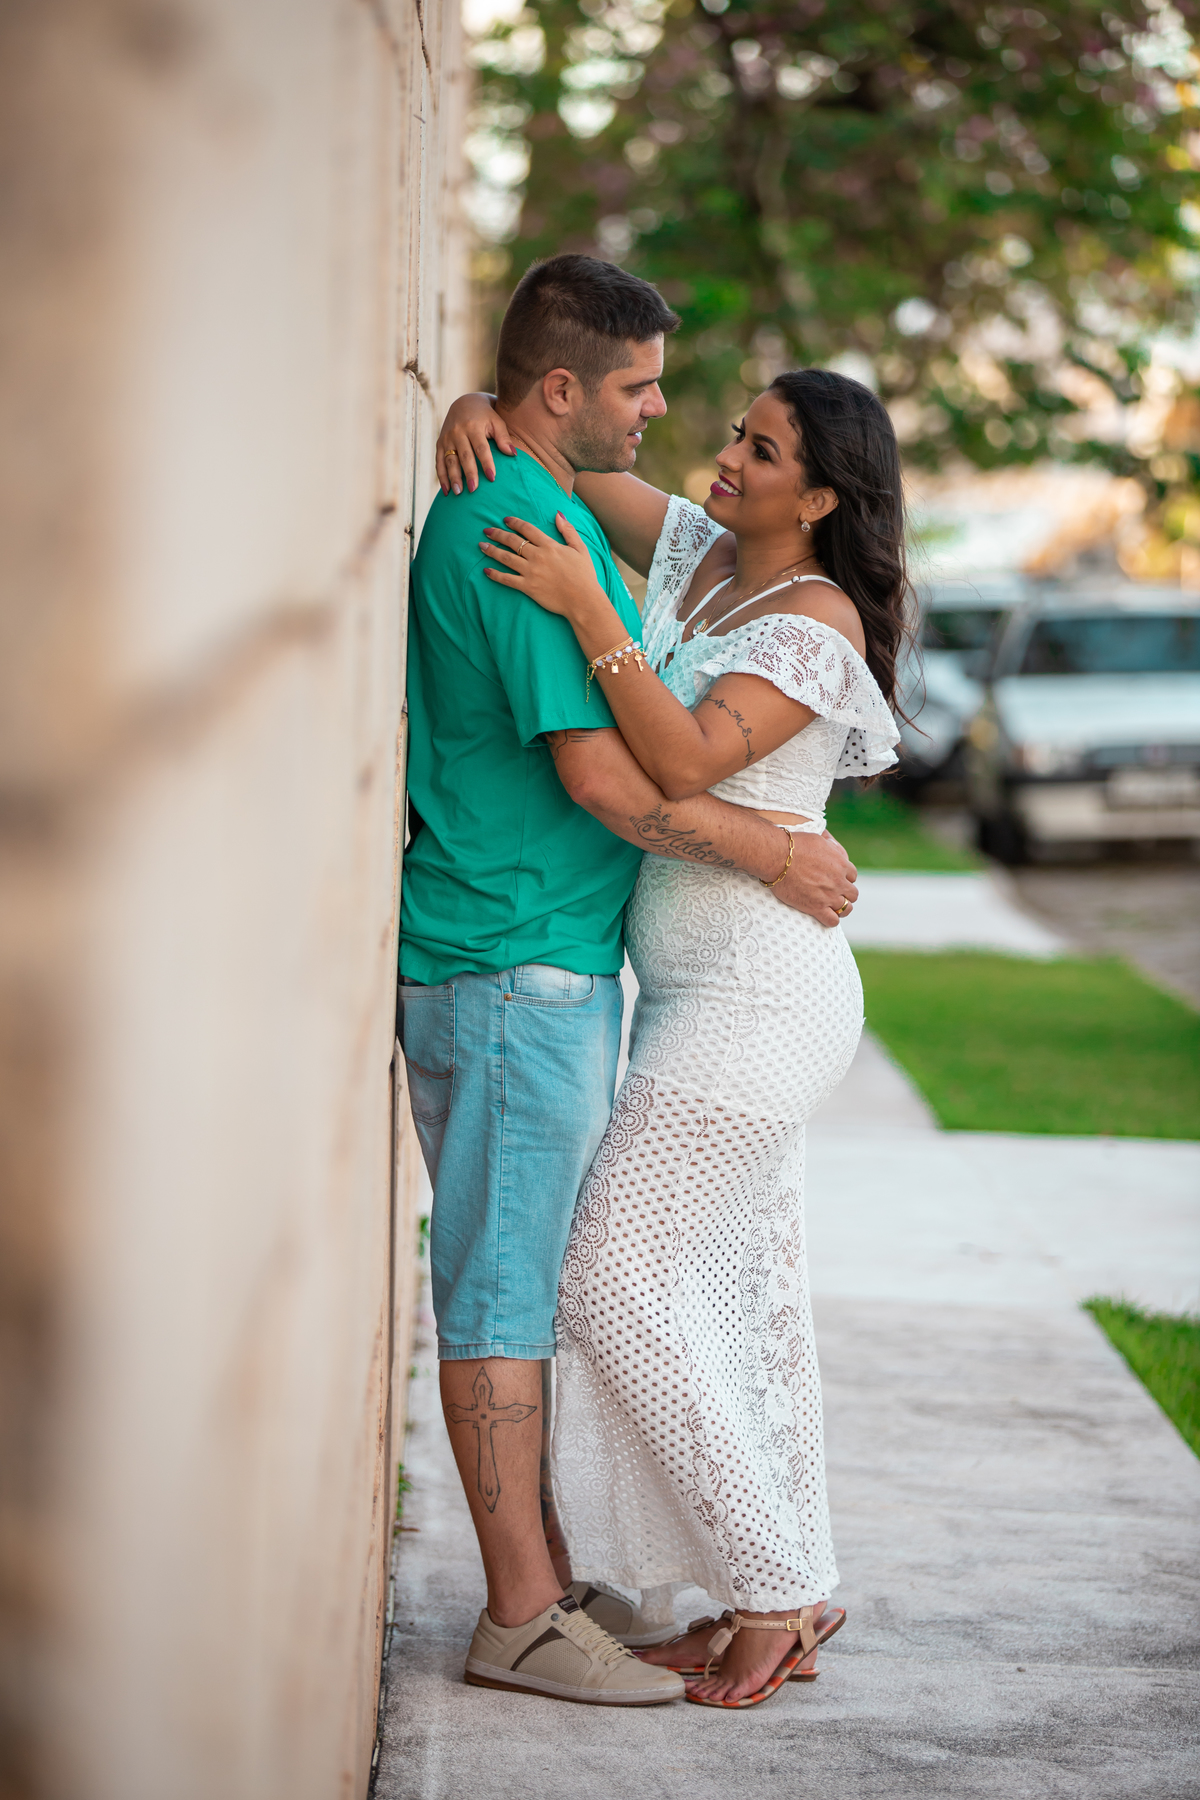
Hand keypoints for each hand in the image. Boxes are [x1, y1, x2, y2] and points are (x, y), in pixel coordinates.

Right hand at [436, 393, 514, 494]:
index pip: (481, 448)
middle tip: (473, 490)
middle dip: (469, 473)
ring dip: (453, 477)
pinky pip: (439, 462)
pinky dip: (441, 476)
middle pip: (464, 456)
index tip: (492, 478)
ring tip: (458, 493)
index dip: (486, 463)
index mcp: (473, 426)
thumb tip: (513, 454)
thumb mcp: (496, 422)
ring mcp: (447, 438)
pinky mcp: (440, 443)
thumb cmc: (485, 416)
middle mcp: (458, 432)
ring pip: (449, 460)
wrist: (464, 403)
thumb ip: (503, 438)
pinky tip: (446, 490)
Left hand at [480, 513, 608, 624]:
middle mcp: (538, 557)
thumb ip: (568, 530)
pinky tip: (486, 571)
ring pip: (506, 558)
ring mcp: (531, 572)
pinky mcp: (528, 587)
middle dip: (498, 534)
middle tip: (486, 530)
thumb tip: (558, 514)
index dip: (515, 523)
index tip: (505, 520)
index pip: (528, 530)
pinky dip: (495, 575)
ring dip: (492, 551)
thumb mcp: (580, 549)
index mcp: (550, 546)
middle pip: (513, 542)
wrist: (583, 600)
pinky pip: (507, 580)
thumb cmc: (584, 575)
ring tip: (481, 546)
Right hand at [771, 831, 857, 927]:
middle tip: (834, 893)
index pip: (852, 876)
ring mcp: (828, 896)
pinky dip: (831, 919)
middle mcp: (838, 882)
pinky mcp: (816, 908)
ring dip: (841, 907)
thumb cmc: (794, 845)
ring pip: (846, 908)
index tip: (836, 879)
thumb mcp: (819, 839)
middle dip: (845, 893)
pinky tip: (824, 915)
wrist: (778, 857)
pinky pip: (832, 920)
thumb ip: (830, 847)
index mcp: (841, 864)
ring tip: (831, 906)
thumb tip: (833, 847)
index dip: (844, 878)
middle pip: (853, 894)